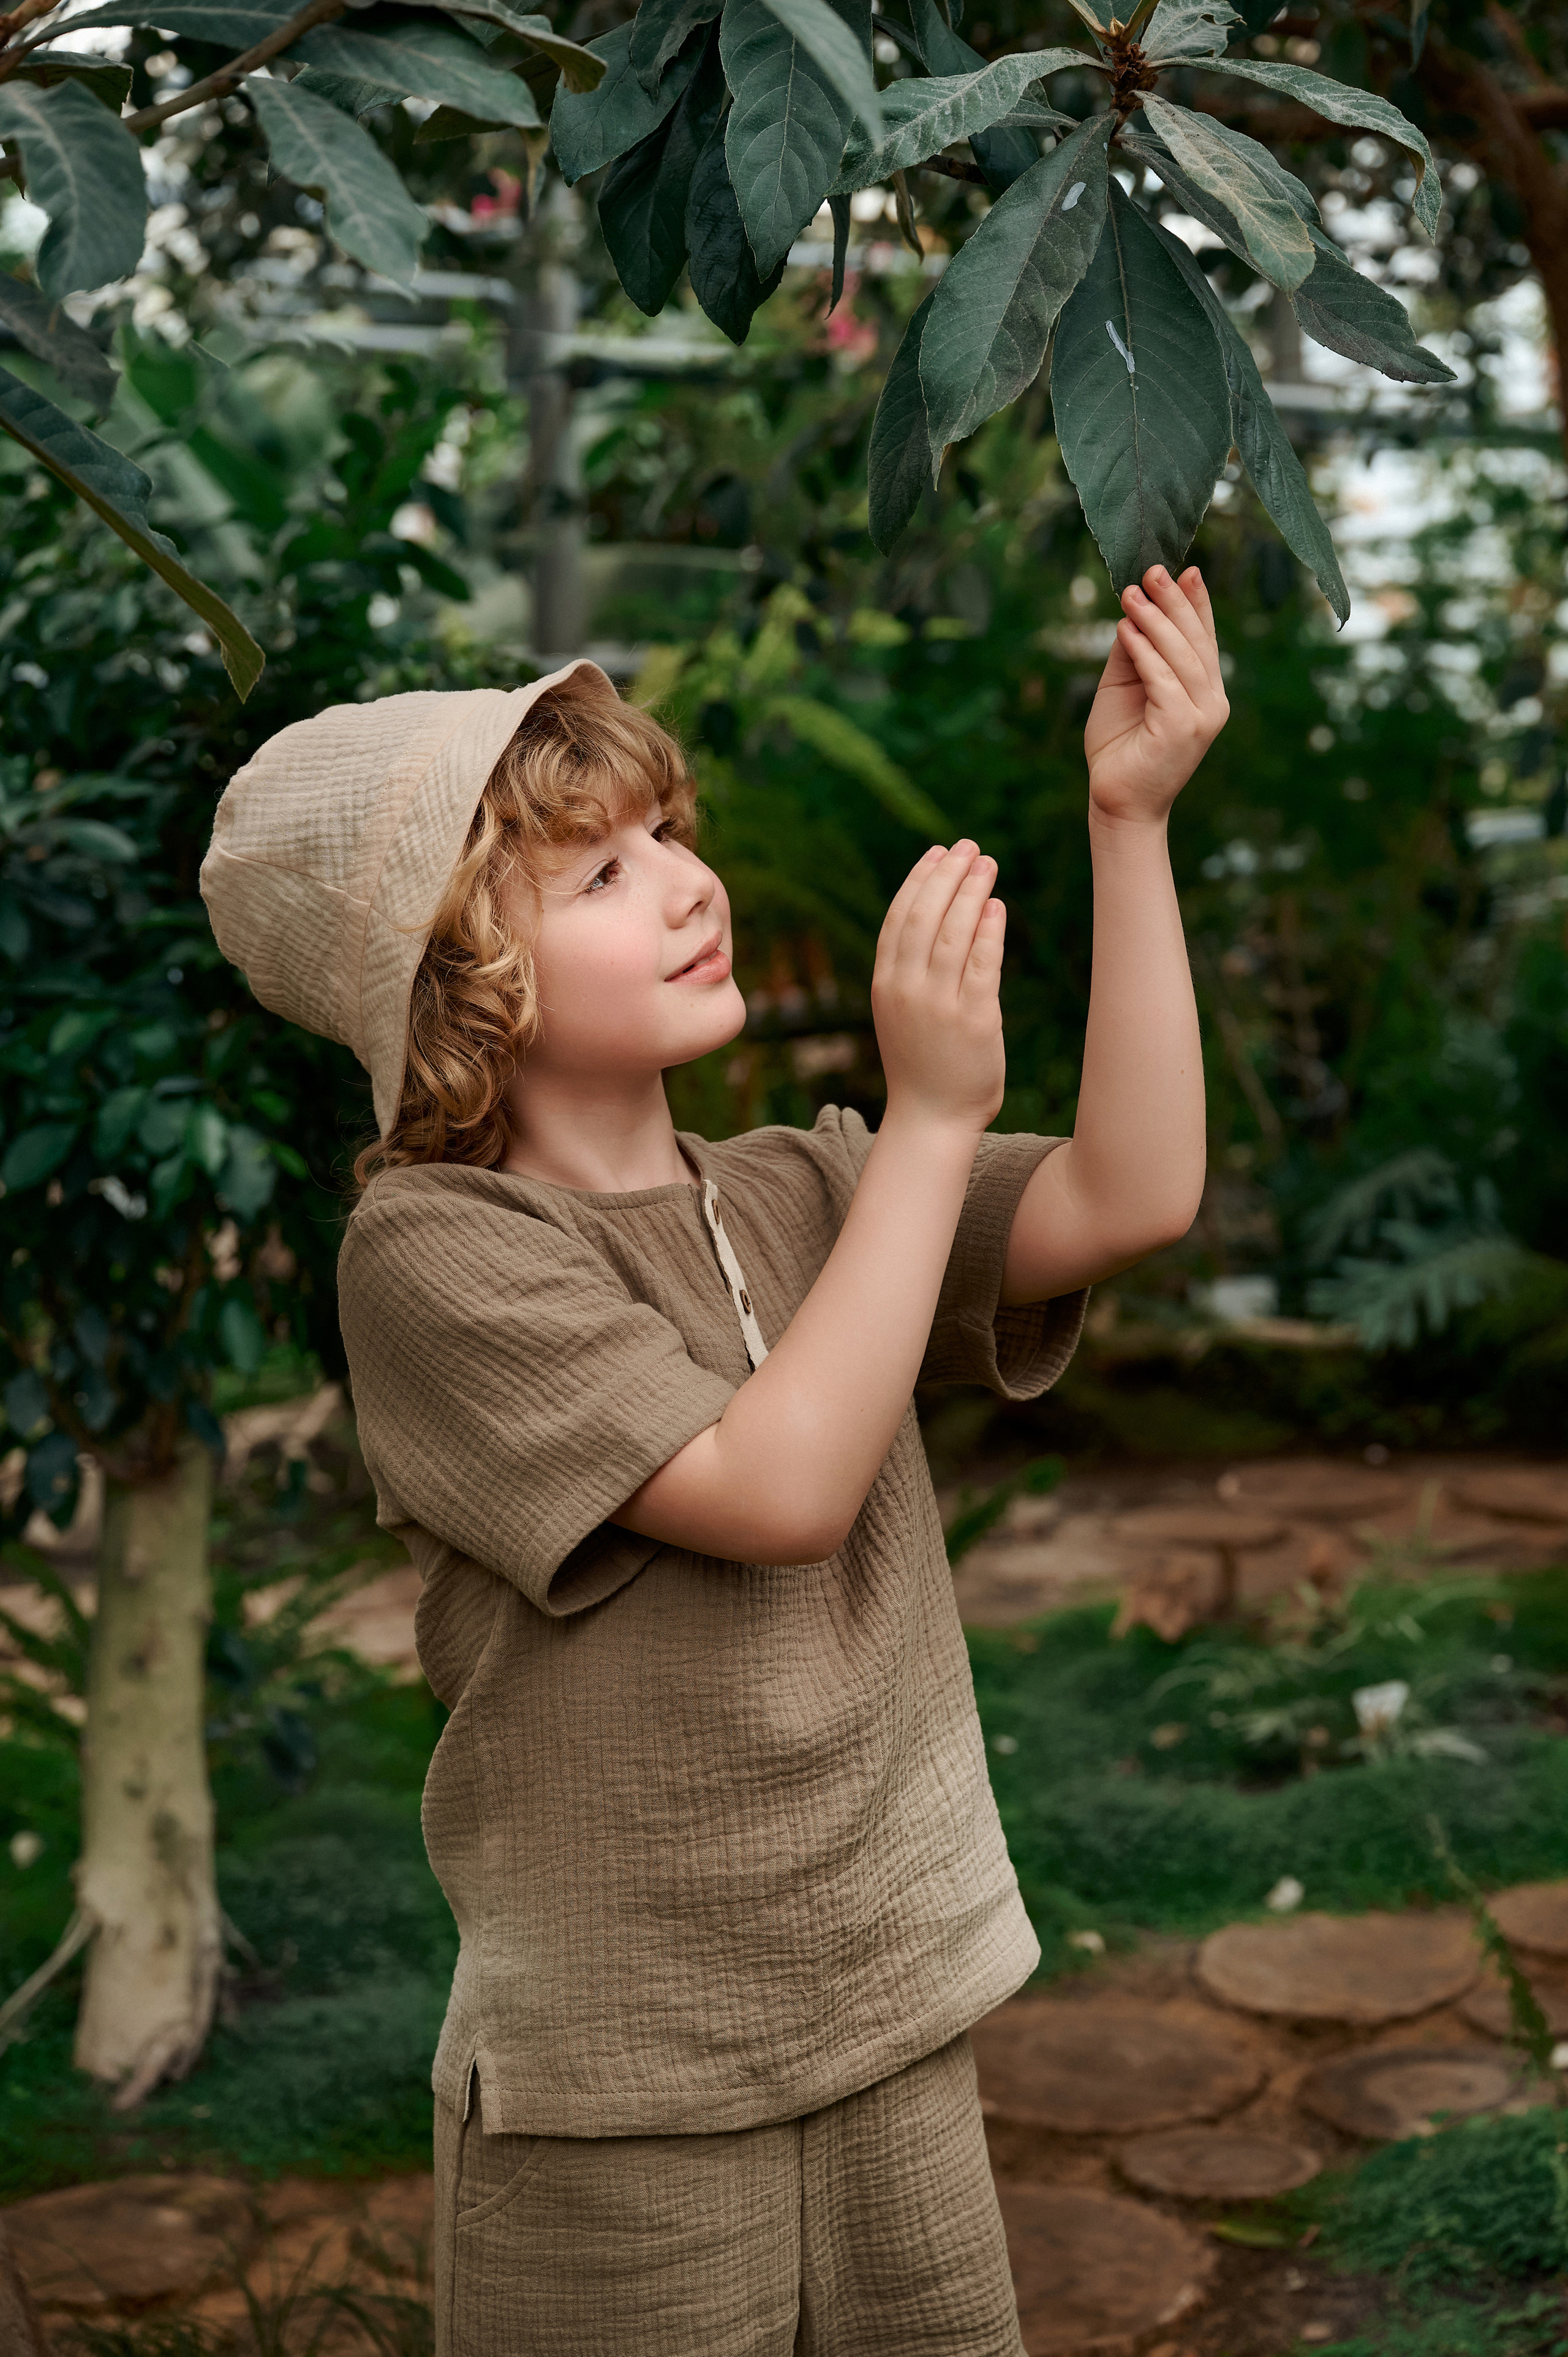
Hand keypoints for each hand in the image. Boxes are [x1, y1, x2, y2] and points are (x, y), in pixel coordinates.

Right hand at [872, 841, 1004, 1135]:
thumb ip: (913, 970)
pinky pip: (982, 964)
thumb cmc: (922, 1064)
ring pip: (954, 933)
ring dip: (971, 892)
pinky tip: (997, 907)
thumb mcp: (903, 1012)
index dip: (919, 880)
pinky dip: (989, 931)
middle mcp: (906, 990)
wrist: (931, 1119)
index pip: (899, 918)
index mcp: (885, 984)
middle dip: (948, 874)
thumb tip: (944, 918)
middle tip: (970, 846)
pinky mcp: (974, 1019)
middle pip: (925, 916)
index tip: (938, 852)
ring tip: (988, 864)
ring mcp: (938, 1005)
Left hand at [1083, 565, 1228, 827]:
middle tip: (1153, 570)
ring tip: (1132, 594)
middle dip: (1175, 602)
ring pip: (1181, 656)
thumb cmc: (1120, 747)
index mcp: (1204, 691)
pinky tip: (1125, 630)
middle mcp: (1212, 701)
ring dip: (1155, 621)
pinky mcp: (1183, 727)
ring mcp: (1202, 716)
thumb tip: (1133, 610)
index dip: (1196, 604)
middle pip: (1195, 641)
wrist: (1116, 800)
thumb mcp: (1124, 687)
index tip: (1186, 571)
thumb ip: (1134, 653)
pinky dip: (1144, 652)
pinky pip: (1163, 680)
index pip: (1204, 639)